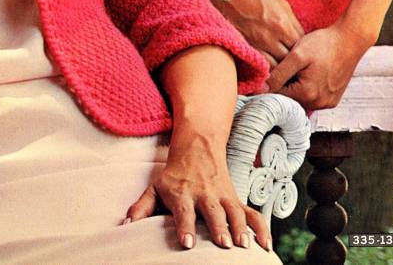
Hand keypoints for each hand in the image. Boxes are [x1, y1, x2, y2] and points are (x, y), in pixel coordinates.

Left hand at [125, 120, 272, 252]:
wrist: (198, 147)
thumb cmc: (174, 174)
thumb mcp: (155, 186)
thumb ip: (142, 207)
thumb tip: (126, 225)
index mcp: (182, 192)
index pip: (183, 210)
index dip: (185, 225)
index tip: (187, 243)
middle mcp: (204, 194)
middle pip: (212, 211)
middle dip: (218, 227)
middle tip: (223, 243)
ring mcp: (223, 196)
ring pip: (235, 211)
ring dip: (240, 227)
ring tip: (244, 245)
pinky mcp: (236, 199)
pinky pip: (252, 213)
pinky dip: (262, 228)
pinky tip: (266, 245)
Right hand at [215, 0, 304, 66]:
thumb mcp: (280, 2)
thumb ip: (291, 21)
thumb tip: (298, 35)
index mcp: (283, 23)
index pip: (301, 44)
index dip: (302, 46)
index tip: (300, 46)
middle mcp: (272, 36)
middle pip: (291, 57)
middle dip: (293, 57)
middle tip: (293, 57)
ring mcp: (258, 42)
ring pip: (277, 66)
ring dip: (280, 64)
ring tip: (280, 61)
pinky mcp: (246, 45)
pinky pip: (261, 63)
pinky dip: (266, 65)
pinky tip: (267, 61)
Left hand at [266, 20, 369, 109]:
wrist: (350, 40)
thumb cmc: (324, 44)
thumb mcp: (297, 56)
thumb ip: (279, 74)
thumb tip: (261, 89)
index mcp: (307, 94)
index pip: (278, 96)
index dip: (272, 82)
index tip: (272, 70)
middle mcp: (319, 103)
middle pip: (290, 99)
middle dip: (285, 84)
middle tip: (288, 66)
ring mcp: (328, 102)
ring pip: (301, 98)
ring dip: (296, 86)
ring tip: (301, 67)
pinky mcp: (333, 98)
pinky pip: (314, 97)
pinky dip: (308, 87)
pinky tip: (311, 72)